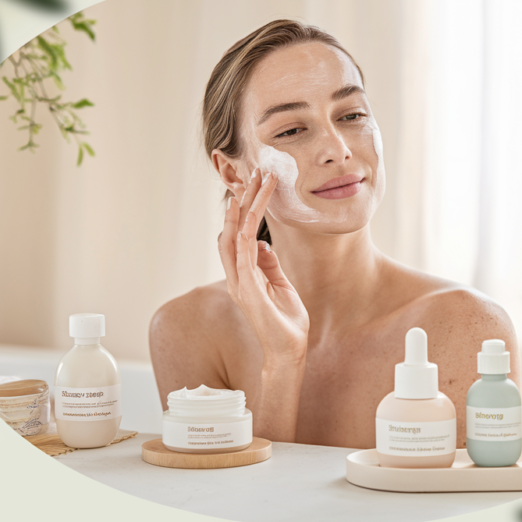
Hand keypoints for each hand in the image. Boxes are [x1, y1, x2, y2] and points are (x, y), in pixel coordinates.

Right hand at [218, 169, 309, 364]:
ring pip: (235, 234)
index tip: (257, 184)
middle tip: (256, 172)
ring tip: (255, 182)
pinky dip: (244, 229)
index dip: (245, 207)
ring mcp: (240, 281)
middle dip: (244, 198)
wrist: (288, 350)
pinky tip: (250, 210)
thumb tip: (262, 244)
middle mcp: (237, 274)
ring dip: (245, 206)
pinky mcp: (248, 288)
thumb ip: (268, 265)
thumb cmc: (285, 321)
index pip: (240, 233)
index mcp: (244, 273)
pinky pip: (243, 253)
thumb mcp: (280, 285)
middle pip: (233, 228)